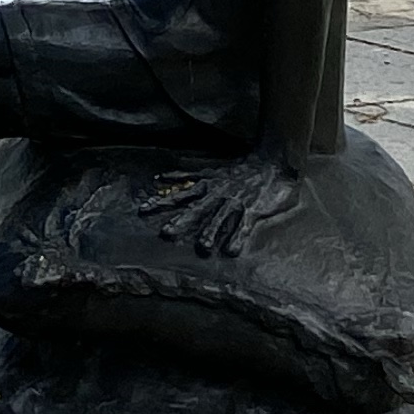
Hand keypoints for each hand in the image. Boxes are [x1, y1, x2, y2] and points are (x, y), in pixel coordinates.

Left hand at [139, 150, 297, 257]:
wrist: (271, 162)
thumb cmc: (239, 169)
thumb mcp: (208, 168)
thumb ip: (186, 174)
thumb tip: (160, 177)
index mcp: (206, 185)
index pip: (178, 194)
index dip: (161, 201)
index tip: (142, 209)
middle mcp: (217, 194)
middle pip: (196, 209)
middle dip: (181, 221)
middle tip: (166, 233)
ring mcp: (234, 202)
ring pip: (219, 218)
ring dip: (210, 232)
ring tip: (202, 247)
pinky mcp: (252, 209)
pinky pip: (244, 226)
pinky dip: (238, 237)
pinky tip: (232, 251)